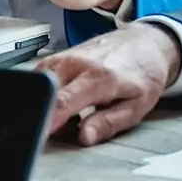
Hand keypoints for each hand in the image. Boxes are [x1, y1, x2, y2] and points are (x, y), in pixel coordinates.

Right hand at [34, 23, 181, 144]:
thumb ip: (108, 123)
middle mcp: (76, 64)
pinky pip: (39, 79)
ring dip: (44, 106)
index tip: (39, 136)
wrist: (144, 43)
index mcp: (99, 78)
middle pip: (44, 93)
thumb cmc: (142, 75)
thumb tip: (85, 137)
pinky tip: (61, 102)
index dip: (47, 120)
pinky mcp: (55, 57)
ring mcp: (63, 57)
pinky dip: (43, 95)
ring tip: (68, 116)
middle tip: (58, 132)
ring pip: (38, 86)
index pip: (63, 101)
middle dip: (43, 117)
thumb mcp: (136, 107)